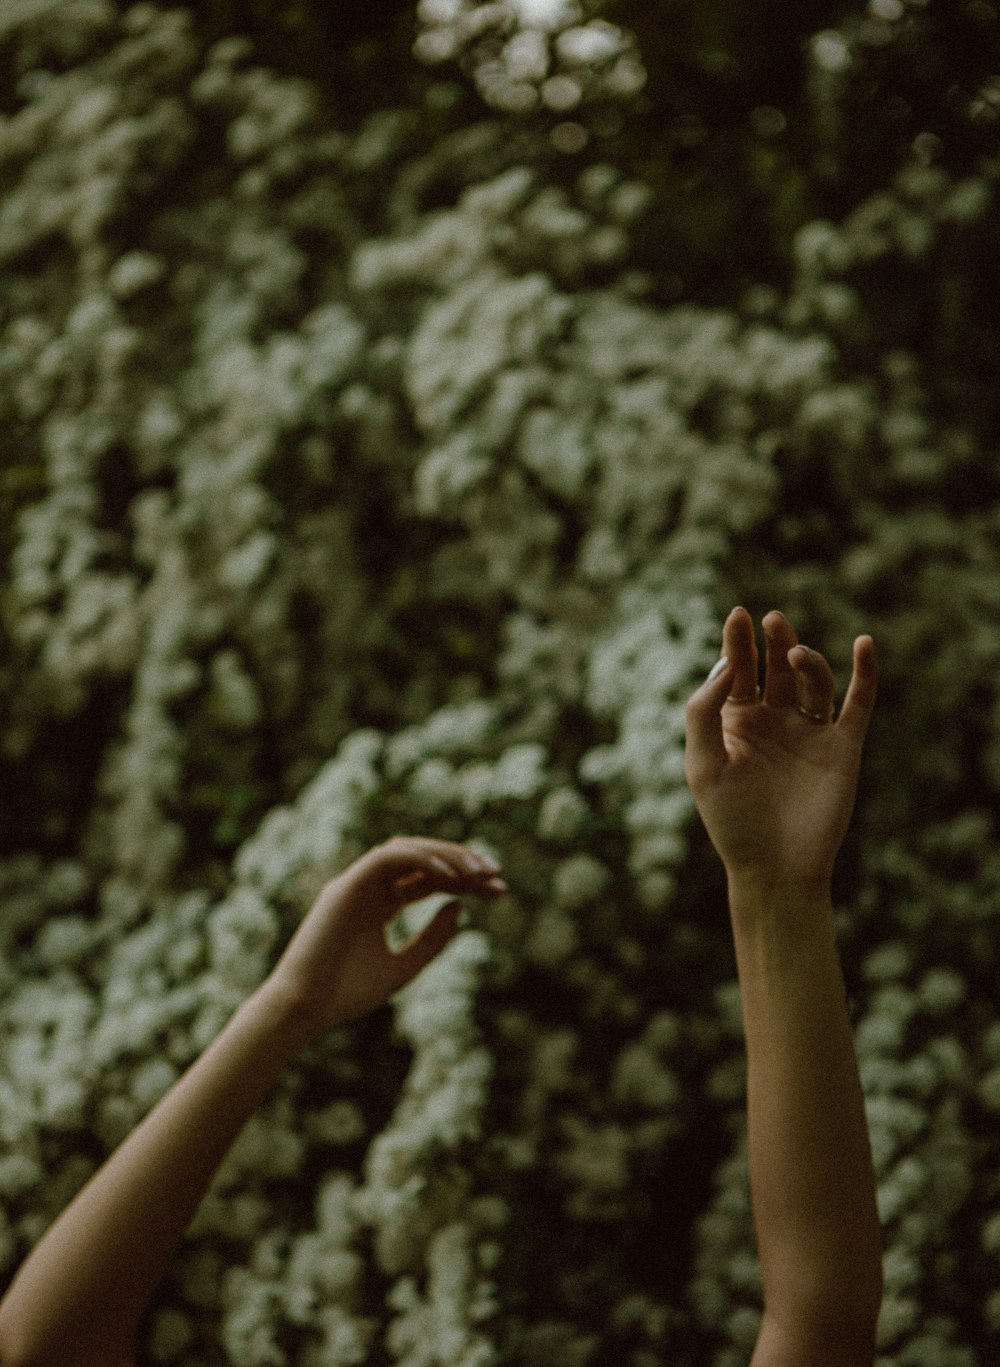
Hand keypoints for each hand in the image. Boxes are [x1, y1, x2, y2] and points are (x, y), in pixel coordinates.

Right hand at [264, 836, 506, 1031]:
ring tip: (478, 871)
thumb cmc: (347, 993)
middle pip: (424, 862)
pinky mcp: (345, 887)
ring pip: (407, 850)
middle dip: (462, 863)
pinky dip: (418, 859)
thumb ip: (432, 939)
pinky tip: (449, 875)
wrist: (305, 1010)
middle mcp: (370, 888)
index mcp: (381, 904)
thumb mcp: (404, 967)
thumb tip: (460, 906)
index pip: (430, 880)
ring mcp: (357, 884)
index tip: (500, 890)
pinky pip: (386, 857)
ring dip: (445, 854)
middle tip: (497, 874)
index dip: (466, 881)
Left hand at [685, 608, 876, 891]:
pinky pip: (857, 704)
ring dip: (806, 661)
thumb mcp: (702, 764)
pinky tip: (864, 645)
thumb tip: (725, 665)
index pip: (737, 671)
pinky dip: (864, 674)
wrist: (774, 868)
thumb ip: (704, 711)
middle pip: (774, 668)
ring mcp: (808, 733)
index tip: (737, 616)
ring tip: (794, 654)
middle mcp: (773, 722)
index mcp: (735, 723)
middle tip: (771, 620)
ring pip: (812, 681)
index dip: (738, 642)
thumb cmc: (731, 821)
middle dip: (773, 642)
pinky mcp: (842, 748)